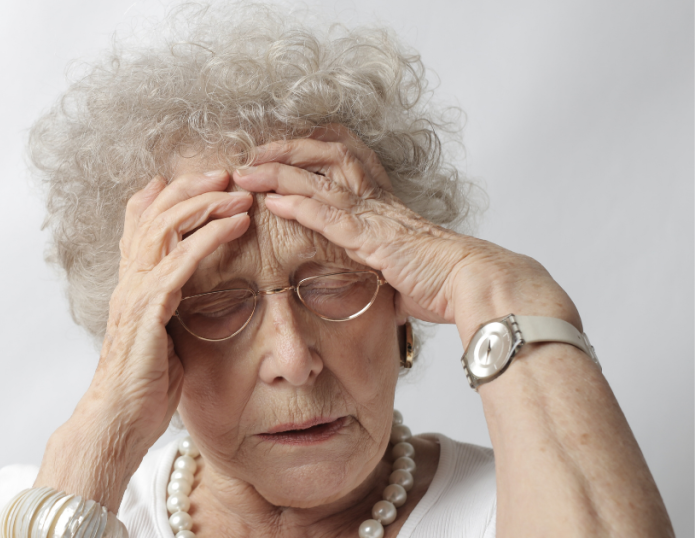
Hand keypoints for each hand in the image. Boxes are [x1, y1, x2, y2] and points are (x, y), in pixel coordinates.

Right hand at [86, 170, 250, 447]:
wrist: (117, 421)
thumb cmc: (143, 387)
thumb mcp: (163, 337)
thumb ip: (173, 308)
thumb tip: (192, 294)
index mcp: (132, 283)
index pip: (141, 222)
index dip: (166, 193)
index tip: (203, 178)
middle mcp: (129, 280)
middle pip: (153, 212)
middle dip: (191, 186)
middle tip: (226, 173)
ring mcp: (135, 292)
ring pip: (166, 227)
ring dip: (205, 203)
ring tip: (238, 191)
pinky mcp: (147, 309)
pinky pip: (180, 261)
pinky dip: (209, 237)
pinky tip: (235, 224)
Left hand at [232, 124, 579, 340]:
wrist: (473, 283)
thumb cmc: (444, 281)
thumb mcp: (404, 269)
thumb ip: (385, 269)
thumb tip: (385, 288)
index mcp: (383, 203)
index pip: (345, 157)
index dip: (312, 148)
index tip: (282, 149)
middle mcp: (377, 199)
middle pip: (328, 154)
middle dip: (287, 149)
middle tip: (254, 152)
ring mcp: (374, 216)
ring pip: (320, 179)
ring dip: (278, 173)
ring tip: (247, 173)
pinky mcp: (373, 238)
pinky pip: (329, 214)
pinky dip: (298, 206)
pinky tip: (272, 202)